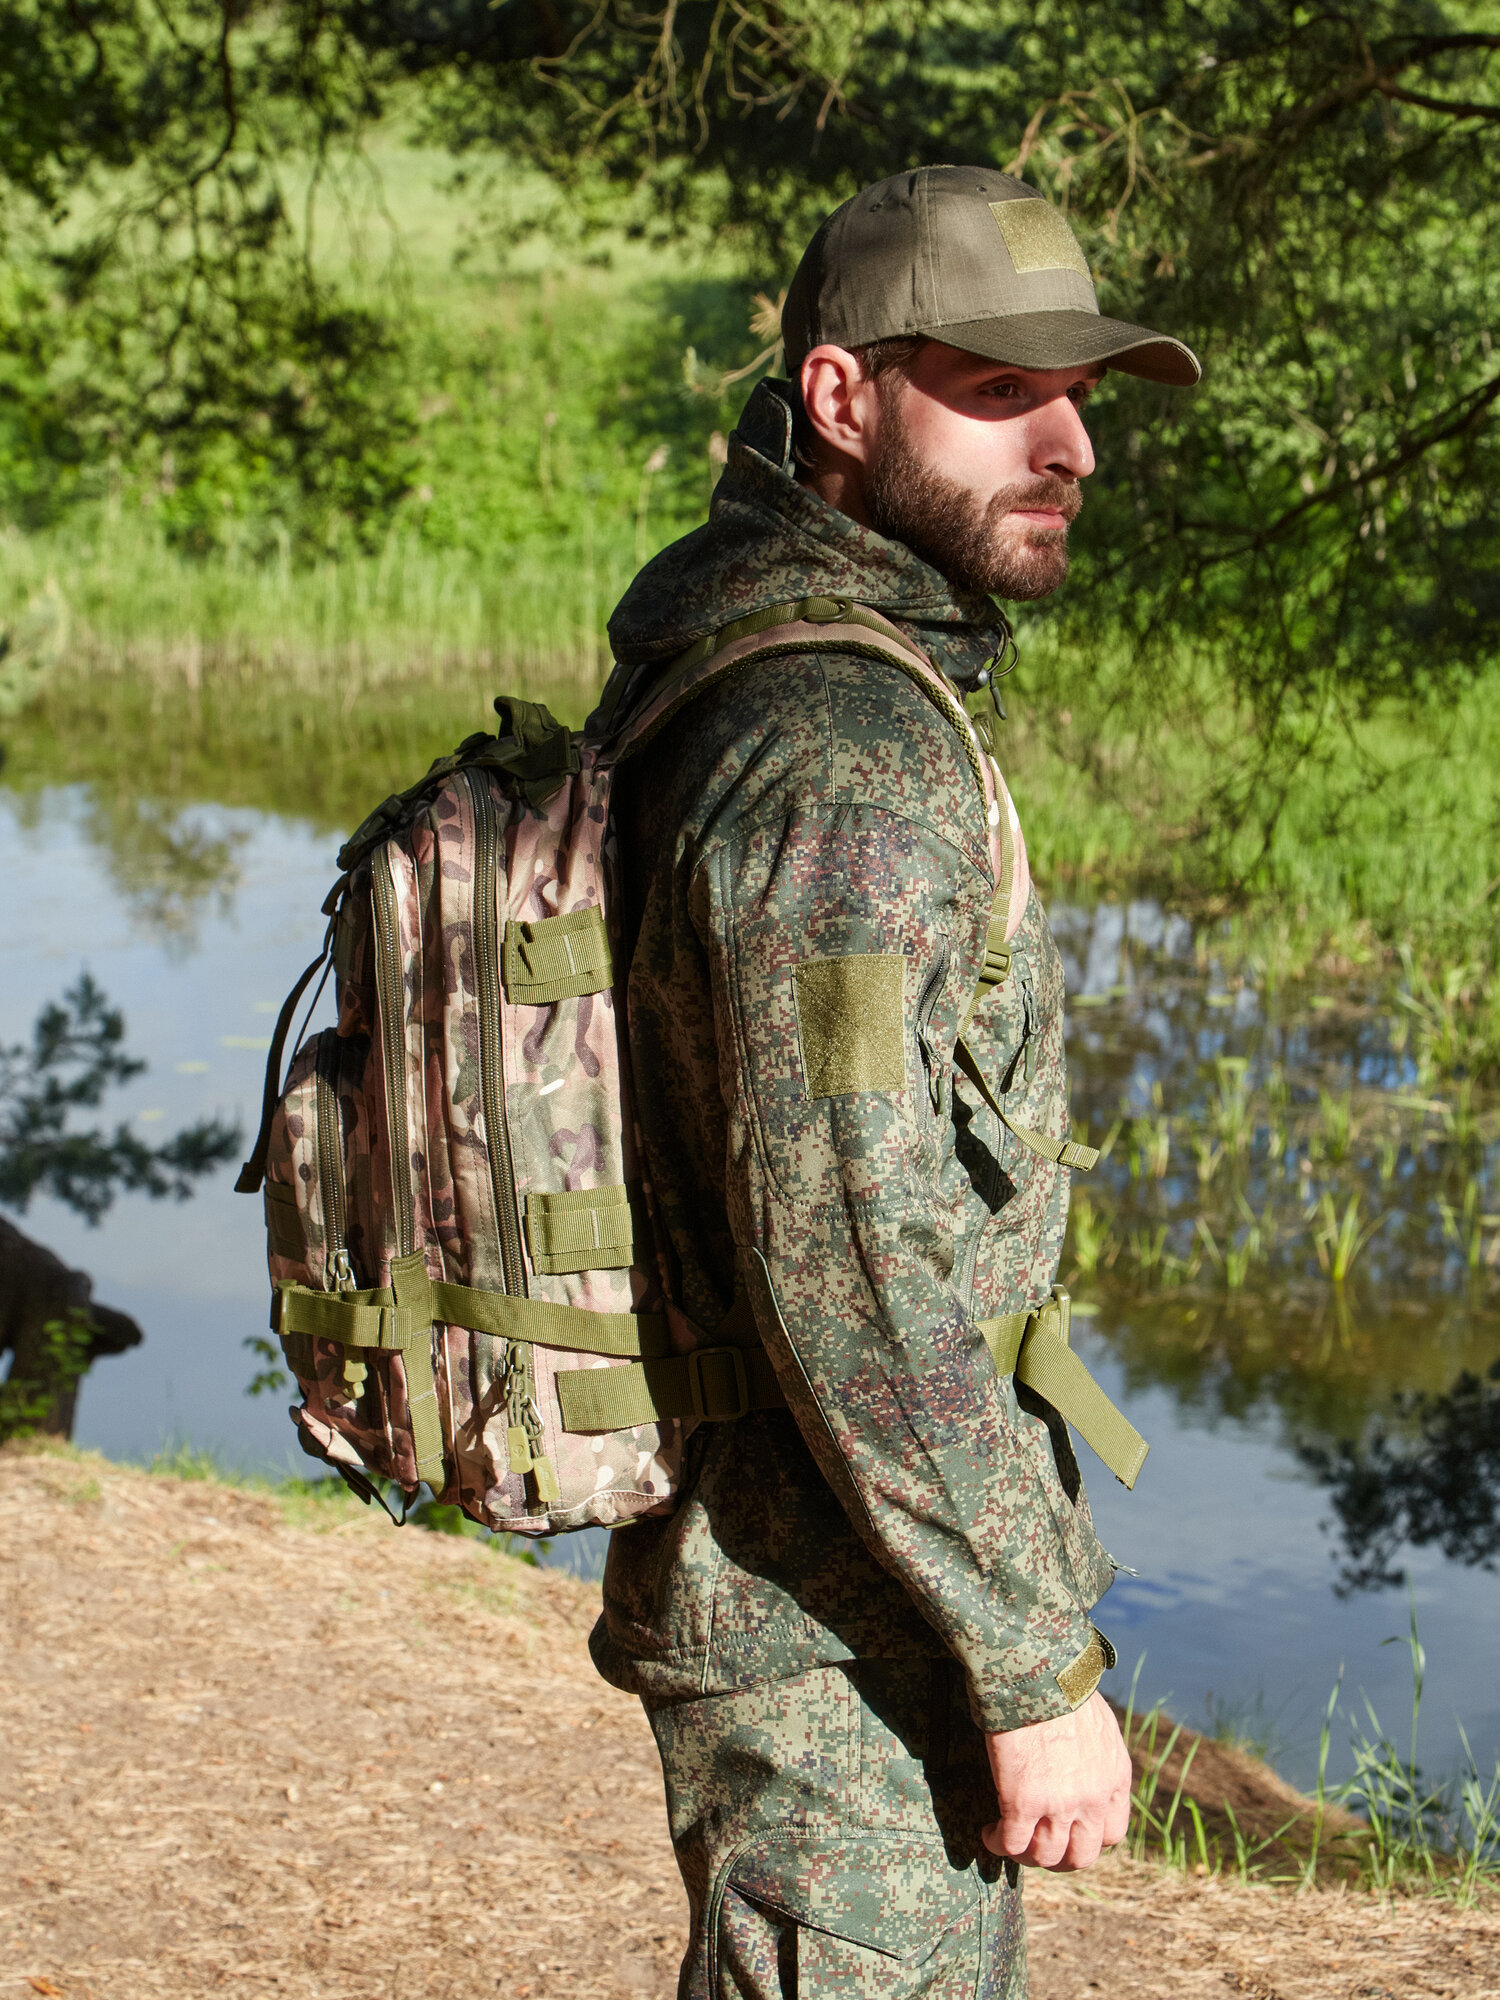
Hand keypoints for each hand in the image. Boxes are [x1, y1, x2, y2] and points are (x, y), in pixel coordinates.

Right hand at [982, 1691, 1132, 1870]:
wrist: (1035, 1671)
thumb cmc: (1060, 1684)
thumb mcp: (1099, 1722)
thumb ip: (1099, 1753)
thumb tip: (1086, 1761)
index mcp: (1115, 1778)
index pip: (1112, 1834)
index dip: (1088, 1840)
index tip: (1068, 1833)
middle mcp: (1092, 1799)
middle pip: (1081, 1856)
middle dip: (1058, 1858)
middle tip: (1037, 1846)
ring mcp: (1059, 1805)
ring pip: (1045, 1856)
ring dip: (1026, 1855)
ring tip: (1009, 1840)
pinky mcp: (1022, 1803)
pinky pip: (1011, 1844)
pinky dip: (999, 1844)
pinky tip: (989, 1833)